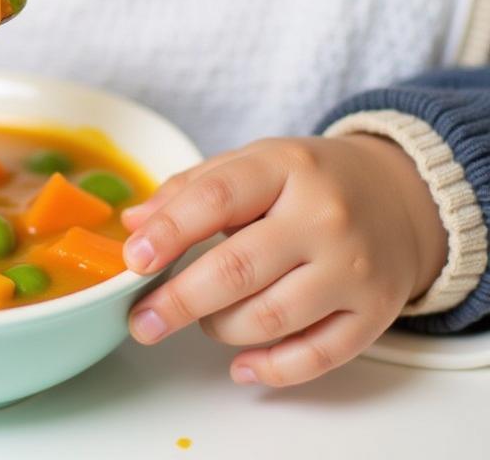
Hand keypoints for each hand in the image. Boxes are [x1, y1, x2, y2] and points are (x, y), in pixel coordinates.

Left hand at [122, 134, 446, 386]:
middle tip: (142, 320)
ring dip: (220, 328)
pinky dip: (271, 369)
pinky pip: (316, 356)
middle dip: (180, 300)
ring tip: (203, 319)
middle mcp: (323, 217)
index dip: (169, 231)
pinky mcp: (374, 313)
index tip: (133, 260)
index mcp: (285, 167)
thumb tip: (135, 225)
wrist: (397, 196)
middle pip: (238, 267)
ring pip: (270, 317)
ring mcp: (353, 268)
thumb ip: (190, 189)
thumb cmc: (307, 181)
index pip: (216, 198)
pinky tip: (240, 366)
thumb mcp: (252, 162)